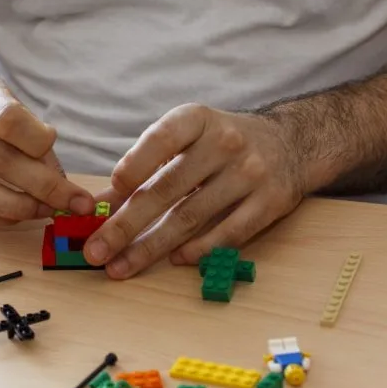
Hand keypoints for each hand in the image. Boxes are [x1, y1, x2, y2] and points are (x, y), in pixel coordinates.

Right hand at [0, 71, 95, 223]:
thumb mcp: (3, 97)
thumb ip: (31, 132)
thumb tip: (59, 179)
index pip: (8, 119)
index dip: (38, 140)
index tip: (55, 146)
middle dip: (44, 186)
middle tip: (75, 202)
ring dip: (17, 207)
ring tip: (47, 210)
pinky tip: (20, 215)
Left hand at [84, 103, 305, 277]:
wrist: (290, 143)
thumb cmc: (221, 143)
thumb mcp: (187, 138)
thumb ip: (145, 168)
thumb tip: (98, 207)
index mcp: (197, 120)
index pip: (162, 139)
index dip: (135, 164)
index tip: (112, 191)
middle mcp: (225, 143)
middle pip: (168, 189)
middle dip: (126, 224)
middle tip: (95, 251)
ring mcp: (249, 173)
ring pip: (191, 217)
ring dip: (151, 247)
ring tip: (121, 267)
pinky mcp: (270, 202)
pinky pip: (228, 233)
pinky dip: (198, 250)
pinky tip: (174, 260)